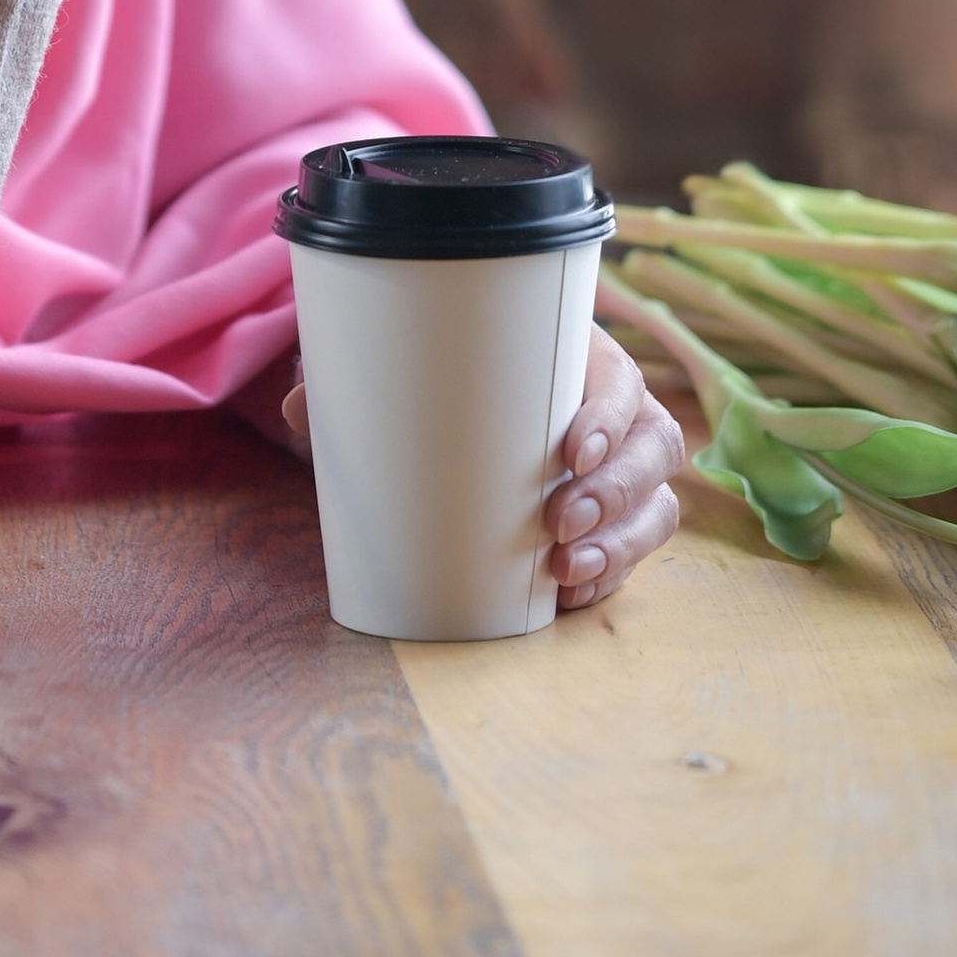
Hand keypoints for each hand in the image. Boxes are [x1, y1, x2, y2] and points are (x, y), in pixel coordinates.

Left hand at [279, 325, 684, 611]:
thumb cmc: (443, 378)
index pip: (621, 381)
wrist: (453, 411)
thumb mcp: (409, 371)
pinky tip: (569, 597)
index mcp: (579, 360)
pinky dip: (610, 578)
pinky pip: (633, 554)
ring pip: (656, 506)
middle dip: (615, 492)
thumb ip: (360, 382)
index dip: (610, 416)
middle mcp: (615, 415)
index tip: (570, 451)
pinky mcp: (611, 524)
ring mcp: (621, 473)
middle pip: (653, 448)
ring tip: (563, 571)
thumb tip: (300, 408)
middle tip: (556, 522)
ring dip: (621, 543)